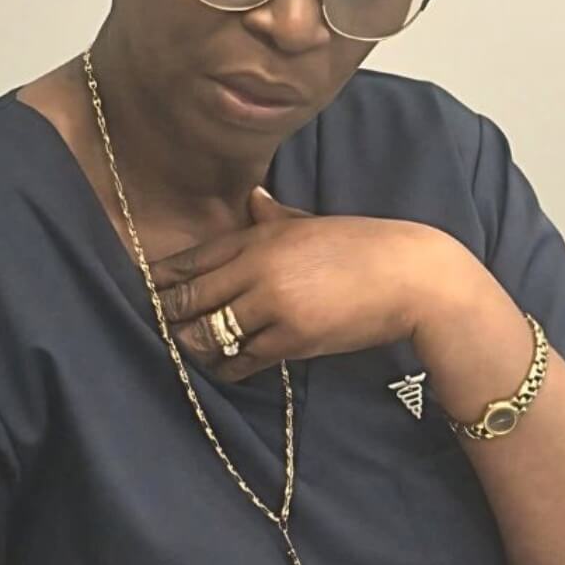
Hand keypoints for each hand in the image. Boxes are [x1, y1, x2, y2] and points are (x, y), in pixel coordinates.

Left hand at [152, 188, 488, 379]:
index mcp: (262, 236)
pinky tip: (224, 366)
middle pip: (188, 299)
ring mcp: (273, 306)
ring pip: (207, 334)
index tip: (151, 290)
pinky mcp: (291, 339)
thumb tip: (252, 199)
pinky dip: (227, 365)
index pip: (192, 260)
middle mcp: (259, 269)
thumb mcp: (315, 224)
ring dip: (194, 345)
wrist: (413, 277)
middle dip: (169, 315)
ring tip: (189, 349)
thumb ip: (275, 217)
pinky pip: (240, 359)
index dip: (163, 279)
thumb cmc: (367, 247)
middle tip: (161, 325)